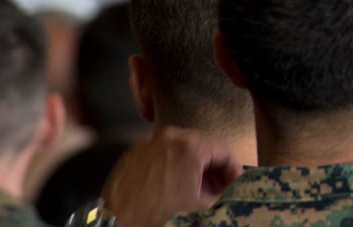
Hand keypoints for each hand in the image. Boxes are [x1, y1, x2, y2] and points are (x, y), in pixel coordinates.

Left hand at [103, 127, 241, 226]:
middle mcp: (173, 135)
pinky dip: (174, 161)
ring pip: (184, 145)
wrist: (117, 216)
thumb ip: (217, 192)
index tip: (235, 181)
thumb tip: (222, 189)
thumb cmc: (156, 209)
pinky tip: (174, 179)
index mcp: (192, 146)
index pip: (224, 149)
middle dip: (214, 164)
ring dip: (194, 162)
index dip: (233, 168)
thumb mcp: (196, 203)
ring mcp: (153, 139)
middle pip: (205, 144)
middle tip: (218, 184)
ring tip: (196, 184)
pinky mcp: (138, 147)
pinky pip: (164, 149)